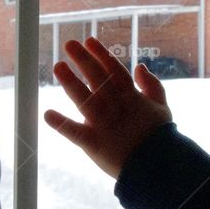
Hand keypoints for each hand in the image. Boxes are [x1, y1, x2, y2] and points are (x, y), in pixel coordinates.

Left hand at [43, 37, 172, 177]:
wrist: (158, 168)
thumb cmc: (160, 138)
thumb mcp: (162, 108)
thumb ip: (153, 85)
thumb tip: (140, 65)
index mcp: (131, 98)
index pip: (114, 71)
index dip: (101, 55)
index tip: (89, 41)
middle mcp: (116, 107)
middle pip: (97, 79)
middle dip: (83, 60)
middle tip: (69, 44)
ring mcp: (104, 124)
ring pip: (85, 99)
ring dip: (70, 83)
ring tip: (58, 67)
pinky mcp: (94, 143)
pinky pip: (75, 133)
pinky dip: (61, 124)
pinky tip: (47, 114)